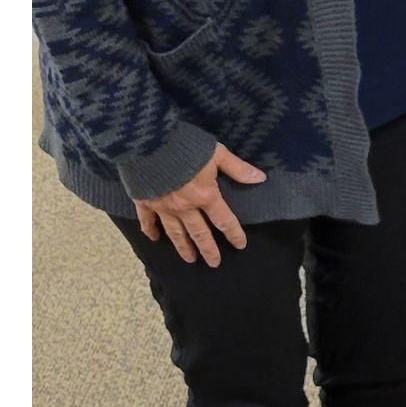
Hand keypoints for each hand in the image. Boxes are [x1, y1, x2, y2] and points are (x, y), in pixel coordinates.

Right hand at [134, 142, 266, 266]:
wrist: (149, 142)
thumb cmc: (187, 146)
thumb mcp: (217, 153)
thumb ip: (237, 168)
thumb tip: (260, 178)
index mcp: (205, 196)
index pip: (224, 220)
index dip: (234, 234)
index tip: (240, 245)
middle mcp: (185, 207)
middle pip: (199, 233)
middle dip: (208, 250)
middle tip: (214, 263)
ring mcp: (163, 207)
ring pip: (175, 232)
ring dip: (183, 247)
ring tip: (190, 259)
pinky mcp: (144, 202)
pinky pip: (147, 221)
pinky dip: (151, 231)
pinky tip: (154, 239)